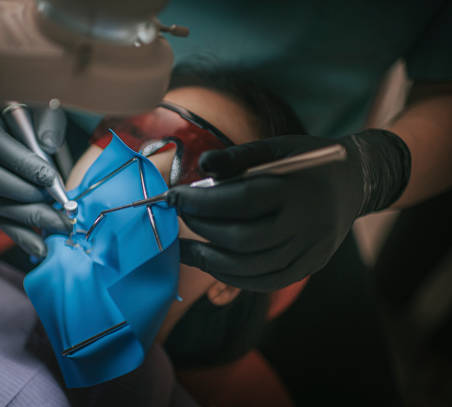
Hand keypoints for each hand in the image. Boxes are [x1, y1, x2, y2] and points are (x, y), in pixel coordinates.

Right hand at [0, 103, 72, 257]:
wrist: (9, 132)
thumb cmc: (28, 122)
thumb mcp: (41, 113)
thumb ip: (47, 125)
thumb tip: (47, 146)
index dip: (21, 163)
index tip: (51, 179)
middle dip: (27, 197)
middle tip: (61, 210)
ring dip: (27, 218)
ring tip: (58, 228)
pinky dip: (18, 233)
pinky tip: (40, 246)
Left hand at [167, 131, 409, 291]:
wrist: (354, 183)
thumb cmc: (306, 162)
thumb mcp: (275, 148)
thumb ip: (238, 156)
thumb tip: (201, 164)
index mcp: (297, 188)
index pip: (242, 201)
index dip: (202, 202)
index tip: (175, 197)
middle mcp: (307, 223)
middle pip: (245, 239)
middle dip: (203, 230)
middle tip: (180, 218)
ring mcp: (311, 249)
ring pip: (254, 267)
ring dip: (212, 261)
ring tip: (187, 249)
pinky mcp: (310, 266)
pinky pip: (267, 281)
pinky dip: (235, 277)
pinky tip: (213, 264)